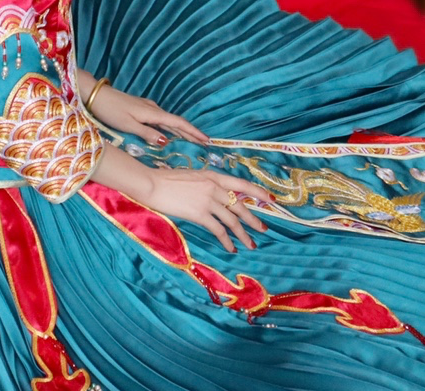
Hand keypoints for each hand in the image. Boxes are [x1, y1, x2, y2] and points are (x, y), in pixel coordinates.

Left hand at [88, 83, 207, 146]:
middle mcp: (153, 109)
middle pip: (176, 122)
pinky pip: (160, 119)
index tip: (207, 140)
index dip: (193, 132)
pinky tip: (169, 133)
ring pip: (168, 121)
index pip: (178, 123)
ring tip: (191, 140)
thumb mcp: (128, 125)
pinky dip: (169, 127)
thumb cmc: (111, 111)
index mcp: (152, 113)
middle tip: (204, 144)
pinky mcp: (140, 108)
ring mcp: (147, 107)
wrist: (96, 95)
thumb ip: (147, 133)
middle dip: (191, 133)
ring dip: (181, 130)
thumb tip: (166, 141)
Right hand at [141, 166, 270, 252]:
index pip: (242, 184)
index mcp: (212, 175)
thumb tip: (216, 196)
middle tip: (263, 229)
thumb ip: (206, 184)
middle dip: (253, 219)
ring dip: (243, 234)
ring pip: (232, 220)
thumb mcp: (192, 176)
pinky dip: (227, 241)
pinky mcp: (199, 213)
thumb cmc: (166, 180)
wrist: (152, 184)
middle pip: (240, 205)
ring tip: (251, 245)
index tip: (272, 200)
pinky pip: (219, 230)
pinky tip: (231, 248)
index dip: (259, 192)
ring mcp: (208, 200)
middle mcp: (214, 186)